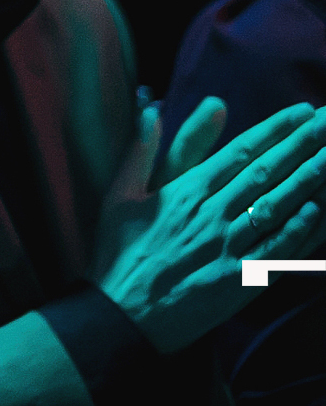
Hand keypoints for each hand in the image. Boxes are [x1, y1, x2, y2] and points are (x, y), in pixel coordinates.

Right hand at [95, 99, 325, 352]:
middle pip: (266, 172)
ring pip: (279, 207)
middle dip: (302, 144)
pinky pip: (279, 250)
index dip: (273, 129)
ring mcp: (230, 247)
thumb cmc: (118, 252)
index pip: (239, 152)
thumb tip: (150, 110)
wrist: (122, 314)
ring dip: (311, 180)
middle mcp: (213, 215)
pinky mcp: (241, 279)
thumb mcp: (118, 195)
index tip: (301, 111)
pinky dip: (301, 230)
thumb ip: (139, 150)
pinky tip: (318, 211)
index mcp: (185, 191)